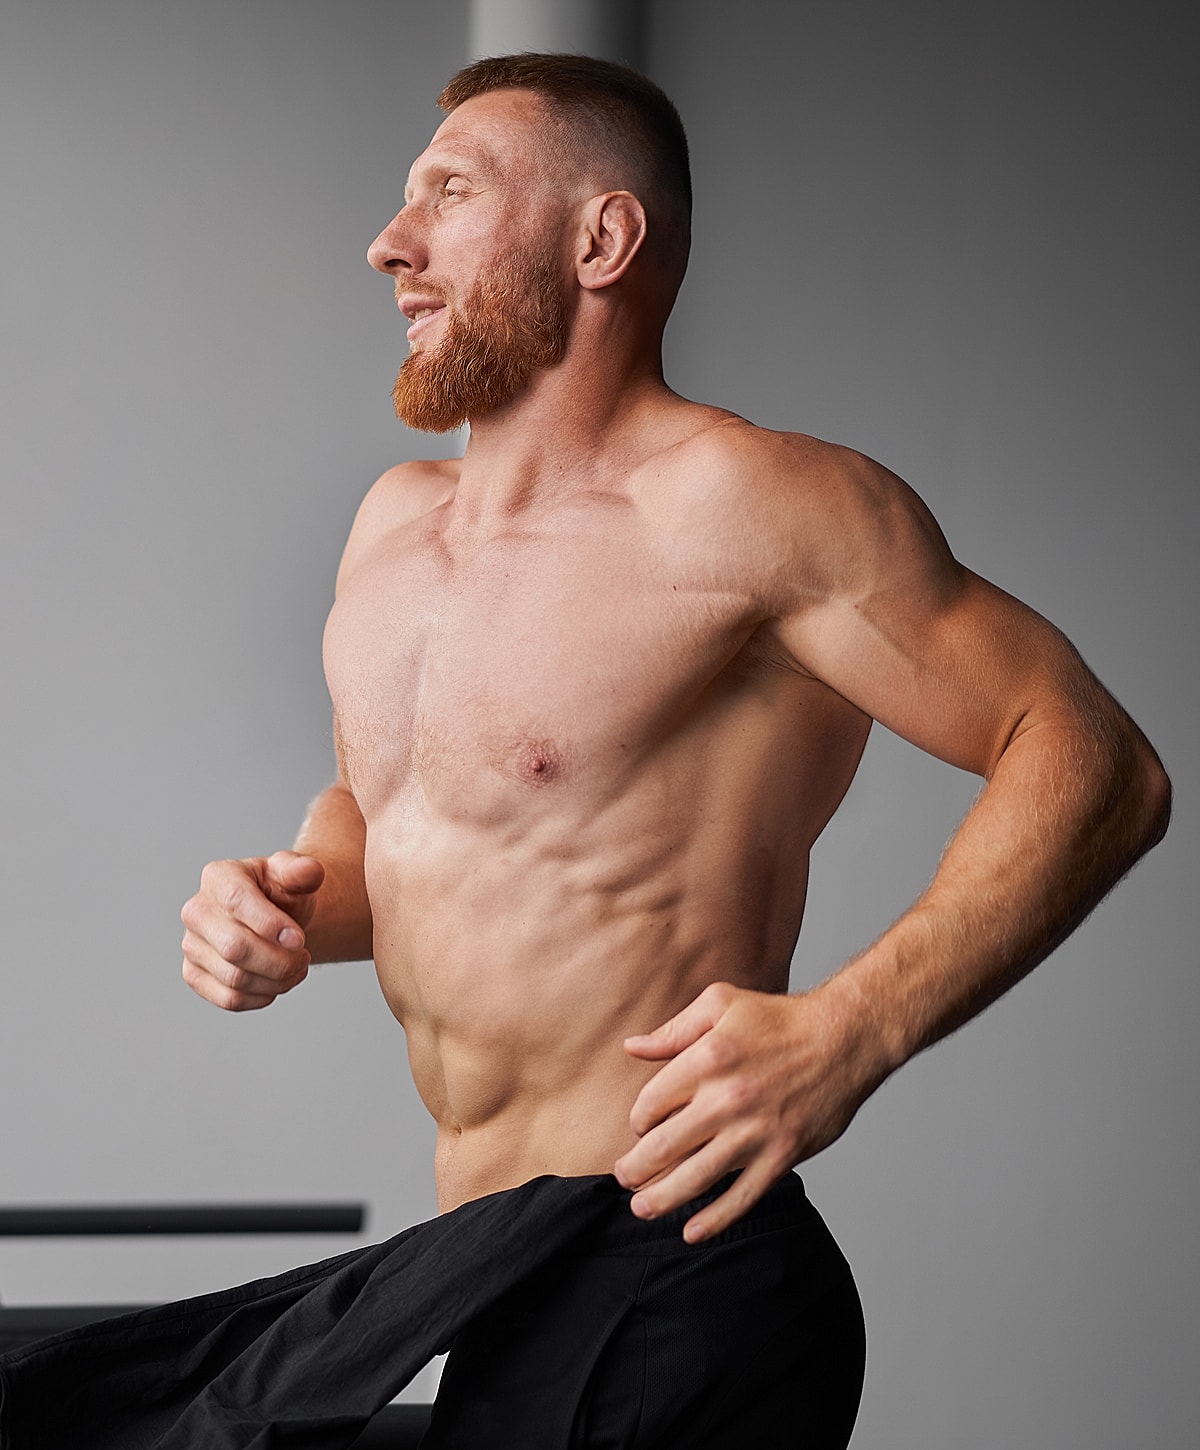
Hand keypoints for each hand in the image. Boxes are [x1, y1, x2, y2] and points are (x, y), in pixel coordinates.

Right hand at [181, 851, 324, 1010]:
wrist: (275, 920)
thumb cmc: (281, 894)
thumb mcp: (294, 876)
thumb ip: (303, 871)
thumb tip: (311, 870)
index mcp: (219, 877)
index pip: (238, 901)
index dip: (271, 925)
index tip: (299, 939)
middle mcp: (197, 911)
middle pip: (234, 947)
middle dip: (279, 960)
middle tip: (303, 957)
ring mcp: (191, 945)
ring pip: (234, 978)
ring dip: (276, 980)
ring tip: (296, 968)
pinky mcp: (194, 975)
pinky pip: (229, 999)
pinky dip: (261, 997)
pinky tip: (277, 983)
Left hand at [614, 980, 879, 1241]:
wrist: (843, 1038)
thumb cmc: (780, 1018)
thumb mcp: (720, 1004)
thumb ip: (673, 1030)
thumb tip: (632, 1048)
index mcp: (706, 1059)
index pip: (651, 1104)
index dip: (638, 1120)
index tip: (640, 1128)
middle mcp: (726, 1100)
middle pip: (664, 1147)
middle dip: (635, 1169)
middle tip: (624, 1178)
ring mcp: (755, 1132)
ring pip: (695, 1178)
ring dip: (662, 1199)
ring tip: (642, 1208)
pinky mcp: (782, 1156)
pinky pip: (742, 1197)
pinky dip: (714, 1219)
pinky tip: (692, 1231)